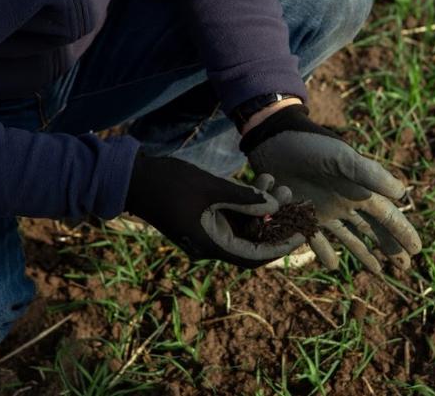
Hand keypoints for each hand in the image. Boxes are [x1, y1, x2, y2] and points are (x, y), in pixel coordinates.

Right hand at [125, 155, 304, 266]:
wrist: (133, 178)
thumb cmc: (169, 183)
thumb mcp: (210, 187)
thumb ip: (244, 198)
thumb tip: (275, 206)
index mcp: (210, 244)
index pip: (255, 256)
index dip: (281, 246)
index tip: (301, 231)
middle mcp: (210, 244)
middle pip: (253, 242)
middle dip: (275, 221)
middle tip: (291, 197)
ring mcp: (206, 232)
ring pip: (244, 227)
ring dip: (262, 208)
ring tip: (275, 182)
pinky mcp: (203, 220)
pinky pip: (232, 217)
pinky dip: (247, 203)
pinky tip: (260, 181)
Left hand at [240, 104, 421, 272]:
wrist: (275, 141)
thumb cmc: (312, 147)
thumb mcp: (342, 159)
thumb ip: (370, 175)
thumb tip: (402, 194)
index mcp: (360, 191)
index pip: (388, 216)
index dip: (403, 232)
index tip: (417, 249)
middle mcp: (346, 202)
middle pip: (374, 230)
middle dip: (390, 247)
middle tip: (405, 267)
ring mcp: (325, 210)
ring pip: (350, 237)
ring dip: (364, 253)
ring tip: (377, 271)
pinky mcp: (302, 215)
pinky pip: (317, 238)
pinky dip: (324, 252)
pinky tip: (333, 265)